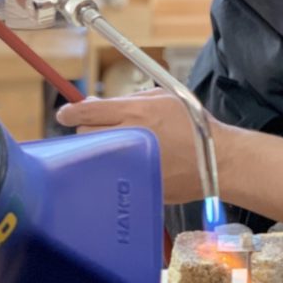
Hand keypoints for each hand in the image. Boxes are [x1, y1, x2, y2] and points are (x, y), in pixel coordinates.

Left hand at [56, 90, 217, 203]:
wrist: (217, 160)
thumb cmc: (192, 124)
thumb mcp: (164, 97)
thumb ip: (129, 98)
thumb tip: (96, 104)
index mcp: (136, 112)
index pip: (87, 112)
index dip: (70, 112)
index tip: (65, 114)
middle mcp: (130, 137)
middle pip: (85, 135)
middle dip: (86, 130)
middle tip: (96, 130)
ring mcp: (130, 164)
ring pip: (93, 158)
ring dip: (96, 150)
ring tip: (111, 148)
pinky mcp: (135, 184)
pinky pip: (110, 176)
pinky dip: (111, 169)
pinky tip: (122, 165)